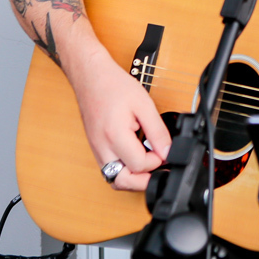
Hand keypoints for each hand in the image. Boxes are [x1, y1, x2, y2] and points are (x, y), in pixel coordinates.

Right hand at [68, 47, 171, 190]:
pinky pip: (109, 169)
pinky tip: (135, 156)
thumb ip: (157, 131)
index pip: (139, 166)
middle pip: (122, 182)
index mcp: (114, 136)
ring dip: (133, 177)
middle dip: (143, 180)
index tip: (163, 149)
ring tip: (148, 162)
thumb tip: (168, 151)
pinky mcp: (96, 149)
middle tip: (158, 167)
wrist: (91, 76)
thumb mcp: (144, 104)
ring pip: (114, 179)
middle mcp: (102, 148)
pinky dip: (123, 170)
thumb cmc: (114, 86)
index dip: (156, 161)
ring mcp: (96, 150)